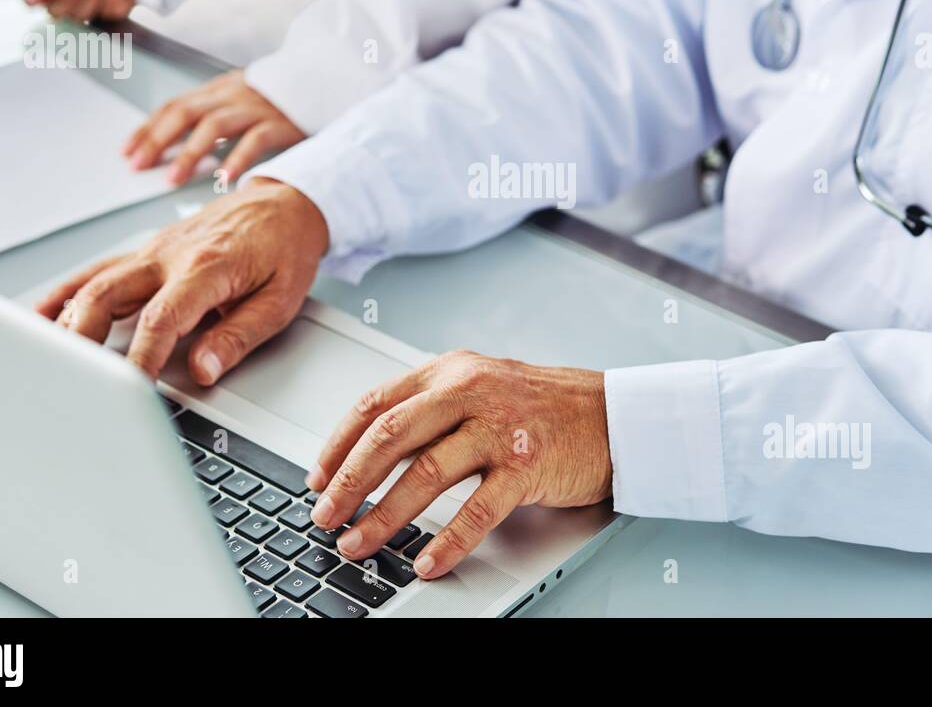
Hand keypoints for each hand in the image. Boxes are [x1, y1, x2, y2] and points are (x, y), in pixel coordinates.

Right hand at [35, 178, 328, 383]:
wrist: (285, 203)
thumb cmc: (285, 249)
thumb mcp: (280, 299)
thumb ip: (239, 336)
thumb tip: (205, 370)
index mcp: (207, 267)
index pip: (162, 318)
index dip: (141, 357)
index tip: (130, 388)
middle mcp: (171, 255)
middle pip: (108, 294)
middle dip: (83, 338)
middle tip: (72, 377)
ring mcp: (154, 250)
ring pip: (95, 281)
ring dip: (66, 317)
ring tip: (44, 354)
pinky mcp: (147, 252)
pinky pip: (98, 270)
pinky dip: (66, 291)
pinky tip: (41, 313)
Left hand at [121, 69, 305, 185]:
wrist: (325, 85)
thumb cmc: (281, 102)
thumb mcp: (241, 100)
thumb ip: (214, 116)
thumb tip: (176, 144)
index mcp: (220, 90)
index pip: (175, 106)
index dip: (148, 128)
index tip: (127, 152)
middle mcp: (233, 95)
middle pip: (186, 113)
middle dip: (158, 140)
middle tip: (139, 166)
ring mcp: (257, 109)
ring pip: (214, 125)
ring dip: (190, 153)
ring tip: (173, 178)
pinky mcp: (281, 124)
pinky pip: (256, 140)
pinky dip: (238, 159)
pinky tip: (225, 178)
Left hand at [307, 351, 611, 579]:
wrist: (614, 414)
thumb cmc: (545, 406)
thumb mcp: (482, 387)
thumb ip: (432, 410)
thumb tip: (372, 456)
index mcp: (450, 370)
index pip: (376, 403)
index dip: (338, 444)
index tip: (316, 477)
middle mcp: (470, 390)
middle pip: (390, 436)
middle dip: (348, 482)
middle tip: (324, 515)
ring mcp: (499, 427)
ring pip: (426, 473)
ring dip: (384, 516)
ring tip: (359, 543)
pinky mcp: (527, 464)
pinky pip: (477, 509)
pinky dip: (447, 540)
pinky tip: (426, 561)